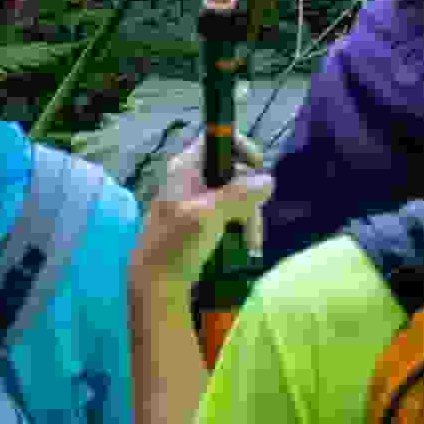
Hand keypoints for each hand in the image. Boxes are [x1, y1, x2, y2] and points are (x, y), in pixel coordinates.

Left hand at [138, 130, 274, 288]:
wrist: (156, 284)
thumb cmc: (176, 246)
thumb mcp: (209, 215)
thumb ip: (238, 194)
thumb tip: (267, 180)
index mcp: (185, 168)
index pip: (216, 139)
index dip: (240, 147)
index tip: (257, 166)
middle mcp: (190, 178)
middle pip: (233, 172)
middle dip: (250, 197)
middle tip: (252, 226)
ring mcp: (196, 200)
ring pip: (235, 196)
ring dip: (248, 217)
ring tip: (250, 243)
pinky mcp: (202, 221)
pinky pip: (230, 215)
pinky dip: (240, 227)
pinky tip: (245, 244)